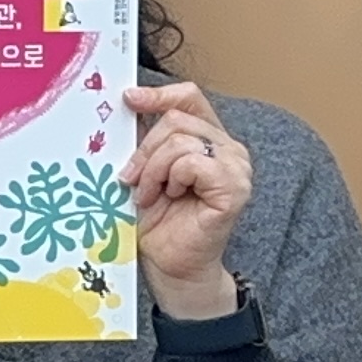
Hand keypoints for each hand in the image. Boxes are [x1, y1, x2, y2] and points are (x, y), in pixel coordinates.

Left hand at [126, 80, 249, 317]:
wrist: (170, 267)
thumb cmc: (160, 224)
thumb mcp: (145, 170)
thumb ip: (144, 139)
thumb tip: (124, 105)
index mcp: (209, 139)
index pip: (189, 97)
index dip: (159, 94)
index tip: (128, 100)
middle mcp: (229, 149)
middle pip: (177, 119)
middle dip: (145, 149)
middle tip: (130, 177)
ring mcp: (237, 167)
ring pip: (181, 141)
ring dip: (153, 170)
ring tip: (149, 195)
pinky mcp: (235, 188)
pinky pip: (192, 163)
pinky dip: (171, 179)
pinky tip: (170, 197)